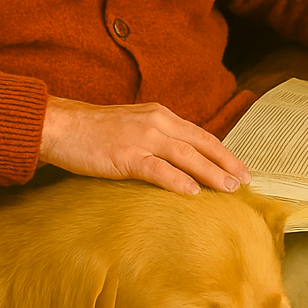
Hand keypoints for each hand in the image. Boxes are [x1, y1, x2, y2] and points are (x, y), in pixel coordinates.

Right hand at [40, 96, 251, 194]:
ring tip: (229, 189)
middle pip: (201, 144)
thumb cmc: (95, 130)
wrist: (62, 125)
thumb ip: (158, 137)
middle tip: (245, 181)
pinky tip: (193, 192)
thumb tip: (181, 159)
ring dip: (211, 173)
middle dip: (226, 163)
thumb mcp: (134, 125)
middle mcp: (156, 122)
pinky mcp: (125, 156)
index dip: (223, 152)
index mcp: (160, 115)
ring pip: (186, 156)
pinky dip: (178, 180)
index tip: (240, 168)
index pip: (200, 134)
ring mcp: (141, 138)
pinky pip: (157, 169)